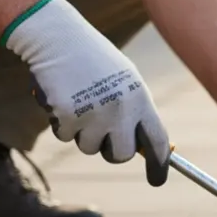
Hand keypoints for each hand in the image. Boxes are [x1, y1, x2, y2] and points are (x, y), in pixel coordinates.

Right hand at [7, 0, 169, 185]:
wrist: (58, 37)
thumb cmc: (93, 59)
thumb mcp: (124, 81)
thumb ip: (135, 111)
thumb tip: (143, 146)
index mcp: (140, 100)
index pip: (157, 140)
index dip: (159, 164)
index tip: (157, 180)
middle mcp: (121, 110)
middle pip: (121, 154)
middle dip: (110, 151)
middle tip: (101, 135)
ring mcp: (94, 114)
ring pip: (88, 147)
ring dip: (80, 133)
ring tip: (78, 102)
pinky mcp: (68, 115)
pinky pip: (64, 134)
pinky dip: (60, 122)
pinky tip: (61, 97)